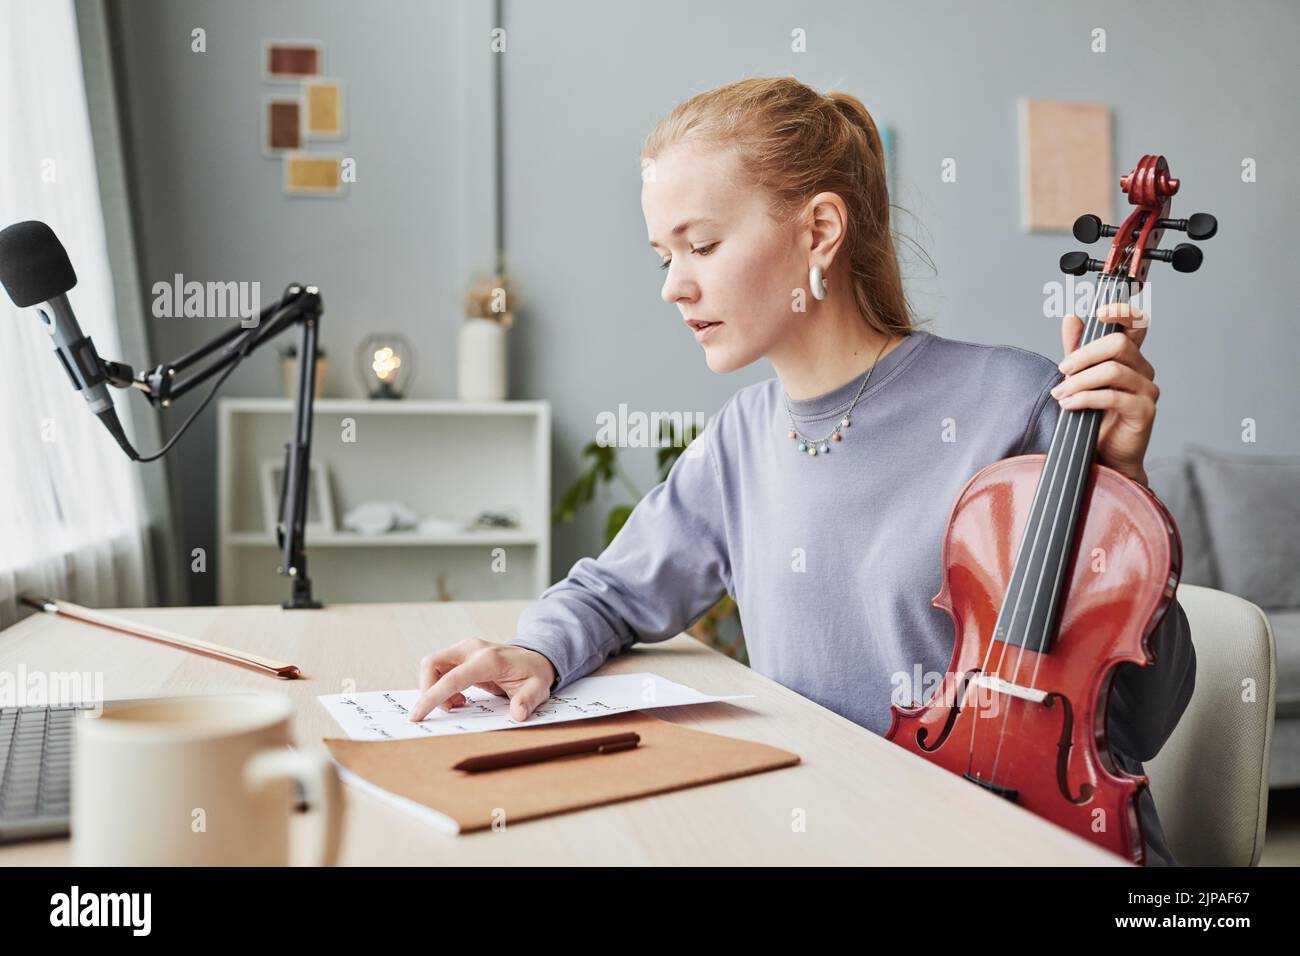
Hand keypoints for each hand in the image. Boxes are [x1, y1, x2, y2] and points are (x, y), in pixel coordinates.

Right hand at [409, 639, 555, 722]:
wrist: (535, 657)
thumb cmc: (534, 674)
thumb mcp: (538, 689)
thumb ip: (528, 700)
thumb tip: (518, 713)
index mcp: (488, 660)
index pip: (451, 678)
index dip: (432, 697)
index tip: (417, 715)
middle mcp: (472, 649)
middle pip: (431, 664)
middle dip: (428, 691)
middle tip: (449, 710)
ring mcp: (465, 649)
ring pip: (431, 666)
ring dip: (435, 689)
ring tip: (458, 704)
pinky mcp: (461, 654)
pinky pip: (439, 669)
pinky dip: (440, 685)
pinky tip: (459, 697)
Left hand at [1053, 302, 1157, 486]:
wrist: (1105, 456)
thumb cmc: (1094, 416)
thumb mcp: (1080, 377)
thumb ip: (1077, 348)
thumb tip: (1072, 316)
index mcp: (1130, 357)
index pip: (1136, 325)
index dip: (1122, 313)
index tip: (1099, 313)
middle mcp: (1143, 370)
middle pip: (1119, 344)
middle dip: (1085, 354)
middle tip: (1063, 369)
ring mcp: (1146, 390)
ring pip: (1113, 370)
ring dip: (1080, 381)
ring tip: (1061, 394)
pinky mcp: (1144, 411)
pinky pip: (1113, 396)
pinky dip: (1085, 398)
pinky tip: (1069, 406)